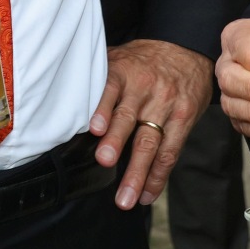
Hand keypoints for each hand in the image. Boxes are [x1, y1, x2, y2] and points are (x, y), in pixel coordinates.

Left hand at [87, 39, 212, 209]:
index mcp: (124, 71)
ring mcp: (166, 106)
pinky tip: (146, 195)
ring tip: (125, 198)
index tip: (94, 128)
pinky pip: (170, 152)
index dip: (102, 108)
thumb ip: (98, 77)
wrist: (186, 49)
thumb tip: (63, 97)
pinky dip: (158, 176)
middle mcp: (145, 89)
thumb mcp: (120, 57)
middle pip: (129, 118)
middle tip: (104, 161)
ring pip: (150, 142)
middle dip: (116, 142)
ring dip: (138, 173)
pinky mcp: (183, 120)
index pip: (111, 88)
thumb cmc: (144, 60)